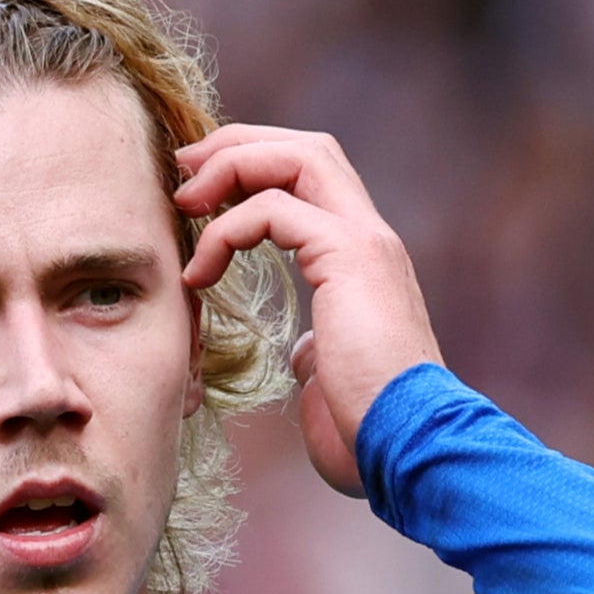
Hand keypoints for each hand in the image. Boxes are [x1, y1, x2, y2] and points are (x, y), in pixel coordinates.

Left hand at [174, 125, 442, 496]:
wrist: (410, 448)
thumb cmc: (369, 428)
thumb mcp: (333, 377)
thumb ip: (319, 347)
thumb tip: (303, 351)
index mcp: (366, 259)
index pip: (314, 177)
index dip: (255, 168)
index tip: (200, 195)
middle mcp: (371, 237)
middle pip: (306, 148)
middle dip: (238, 146)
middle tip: (183, 171)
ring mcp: (365, 242)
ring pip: (297, 158)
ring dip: (229, 168)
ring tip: (184, 203)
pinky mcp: (350, 258)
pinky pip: (273, 210)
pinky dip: (225, 231)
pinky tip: (199, 274)